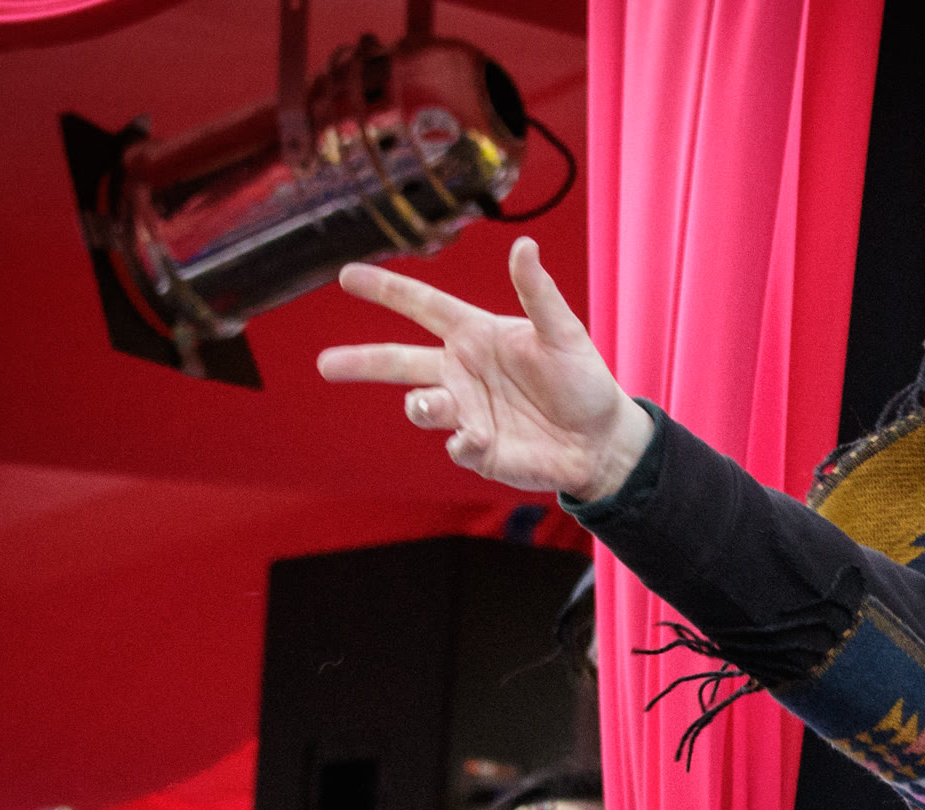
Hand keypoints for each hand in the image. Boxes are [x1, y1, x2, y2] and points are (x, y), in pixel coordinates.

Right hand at [317, 237, 654, 501]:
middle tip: (324, 364)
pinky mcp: (477, 448)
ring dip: (422, 404)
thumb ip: (539, 294)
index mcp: (476, 334)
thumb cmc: (584, 381)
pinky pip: (453, 444)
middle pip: (399, 361)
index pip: (422, 305)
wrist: (601, 441)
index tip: (347, 276)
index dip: (386, 290)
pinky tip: (480, 439)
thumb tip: (524, 245)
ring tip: (434, 404)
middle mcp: (462, 371)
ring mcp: (466, 411)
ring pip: (420, 405)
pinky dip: (461, 441)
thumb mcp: (564, 333)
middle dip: (360, 362)